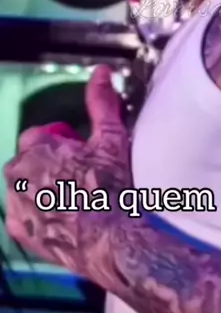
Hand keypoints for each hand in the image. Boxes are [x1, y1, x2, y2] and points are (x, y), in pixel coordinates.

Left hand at [3, 65, 129, 277]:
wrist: (112, 240)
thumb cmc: (111, 187)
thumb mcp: (111, 138)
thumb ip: (101, 102)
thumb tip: (102, 71)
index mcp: (34, 148)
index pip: (42, 135)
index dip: (65, 143)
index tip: (84, 154)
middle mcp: (17, 175)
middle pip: (32, 161)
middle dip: (52, 165)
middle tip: (84, 176)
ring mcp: (16, 206)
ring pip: (27, 188)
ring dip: (45, 189)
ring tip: (78, 200)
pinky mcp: (20, 232)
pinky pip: (24, 216)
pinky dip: (40, 215)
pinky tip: (67, 219)